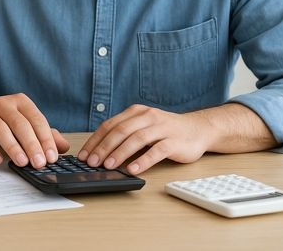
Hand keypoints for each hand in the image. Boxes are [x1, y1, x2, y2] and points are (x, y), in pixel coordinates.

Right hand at [0, 94, 68, 167]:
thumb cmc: (2, 122)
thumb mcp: (24, 125)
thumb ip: (44, 134)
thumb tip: (64, 147)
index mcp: (20, 101)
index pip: (36, 119)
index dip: (45, 139)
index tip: (52, 157)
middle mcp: (3, 103)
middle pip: (20, 124)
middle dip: (31, 144)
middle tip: (39, 163)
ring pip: (0, 128)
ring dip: (12, 146)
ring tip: (22, 162)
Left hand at [77, 104, 211, 174]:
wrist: (198, 129)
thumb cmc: (165, 131)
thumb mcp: (143, 127)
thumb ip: (125, 135)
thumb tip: (99, 153)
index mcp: (136, 112)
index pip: (110, 125)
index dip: (95, 140)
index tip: (84, 155)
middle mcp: (148, 117)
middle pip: (121, 131)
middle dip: (104, 147)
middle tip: (92, 162)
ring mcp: (162, 128)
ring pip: (137, 139)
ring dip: (120, 153)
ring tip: (109, 166)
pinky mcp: (174, 141)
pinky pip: (157, 151)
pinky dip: (143, 160)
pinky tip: (132, 170)